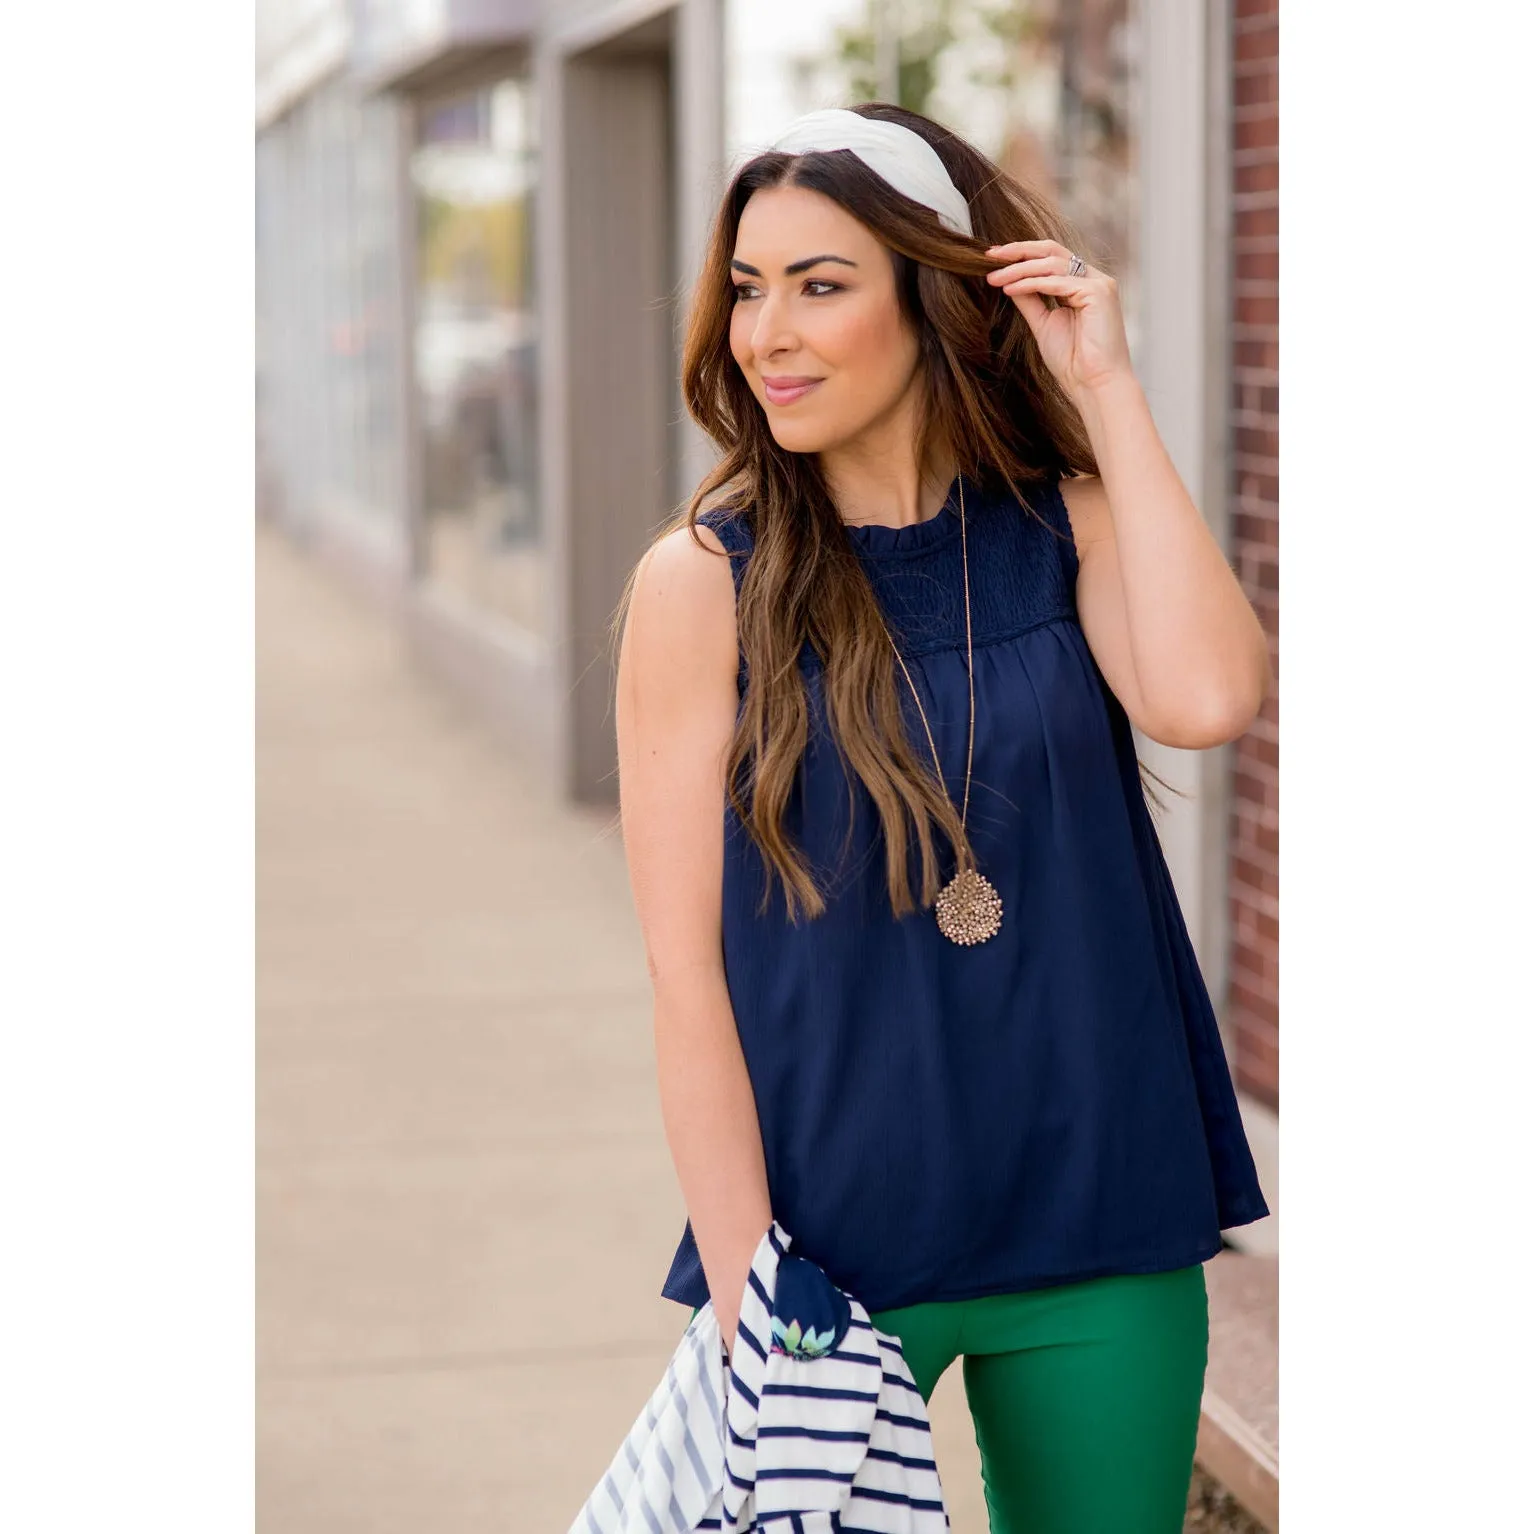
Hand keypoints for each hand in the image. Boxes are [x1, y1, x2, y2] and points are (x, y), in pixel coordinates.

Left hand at [985, 239, 1134, 403]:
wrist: (1093, 384)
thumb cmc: (1073, 361)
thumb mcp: (1043, 323)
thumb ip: (1030, 299)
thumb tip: (1009, 281)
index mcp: (1082, 284)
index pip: (1050, 258)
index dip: (1022, 254)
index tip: (993, 259)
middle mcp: (1093, 279)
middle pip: (1052, 251)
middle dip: (1018, 251)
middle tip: (990, 256)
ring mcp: (1098, 283)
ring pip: (1052, 264)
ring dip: (1019, 269)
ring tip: (994, 278)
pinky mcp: (1098, 292)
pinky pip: (1057, 282)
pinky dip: (1030, 283)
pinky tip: (1009, 289)